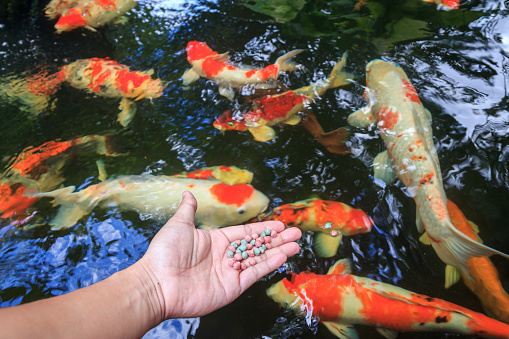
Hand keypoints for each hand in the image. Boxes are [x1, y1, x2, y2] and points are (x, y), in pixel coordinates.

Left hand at [132, 191, 301, 319]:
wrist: (157, 284)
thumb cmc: (164, 253)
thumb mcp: (178, 225)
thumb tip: (187, 193)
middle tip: (296, 234)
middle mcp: (226, 256)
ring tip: (296, 245)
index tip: (280, 224)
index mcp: (216, 241)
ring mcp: (230, 272)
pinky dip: (269, 265)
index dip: (263, 229)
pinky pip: (254, 274)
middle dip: (277, 240)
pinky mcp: (232, 287)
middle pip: (257, 246)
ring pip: (260, 259)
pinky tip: (283, 256)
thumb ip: (188, 210)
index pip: (246, 233)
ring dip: (278, 252)